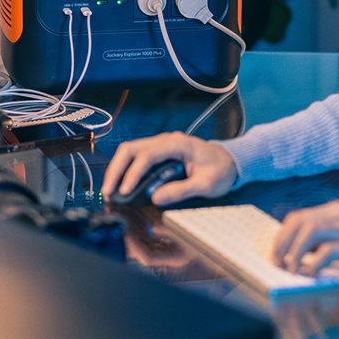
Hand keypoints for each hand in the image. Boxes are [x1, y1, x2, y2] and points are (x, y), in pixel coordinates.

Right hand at [101, 132, 237, 205]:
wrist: (229, 161)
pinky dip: (125, 171)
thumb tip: (156, 198)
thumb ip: (182, 190)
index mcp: (177, 144)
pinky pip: (136, 158)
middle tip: (108, 192)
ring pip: (129, 151)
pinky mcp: (158, 153)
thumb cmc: (220, 170)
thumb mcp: (206, 184)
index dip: (133, 173)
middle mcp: (165, 140)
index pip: (147, 155)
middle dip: (116, 170)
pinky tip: (121, 186)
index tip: (125, 191)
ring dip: (117, 170)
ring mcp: (160, 145)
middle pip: (131, 149)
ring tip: (110, 191)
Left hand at [271, 200, 338, 278]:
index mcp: (336, 210)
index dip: (282, 235)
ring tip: (290, 270)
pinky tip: (311, 275)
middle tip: (276, 264)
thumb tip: (298, 253)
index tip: (275, 254)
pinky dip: (315, 263)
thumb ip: (327, 238)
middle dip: (283, 243)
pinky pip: (330, 251)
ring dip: (295, 253)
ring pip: (311, 233)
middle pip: (300, 222)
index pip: (298, 217)